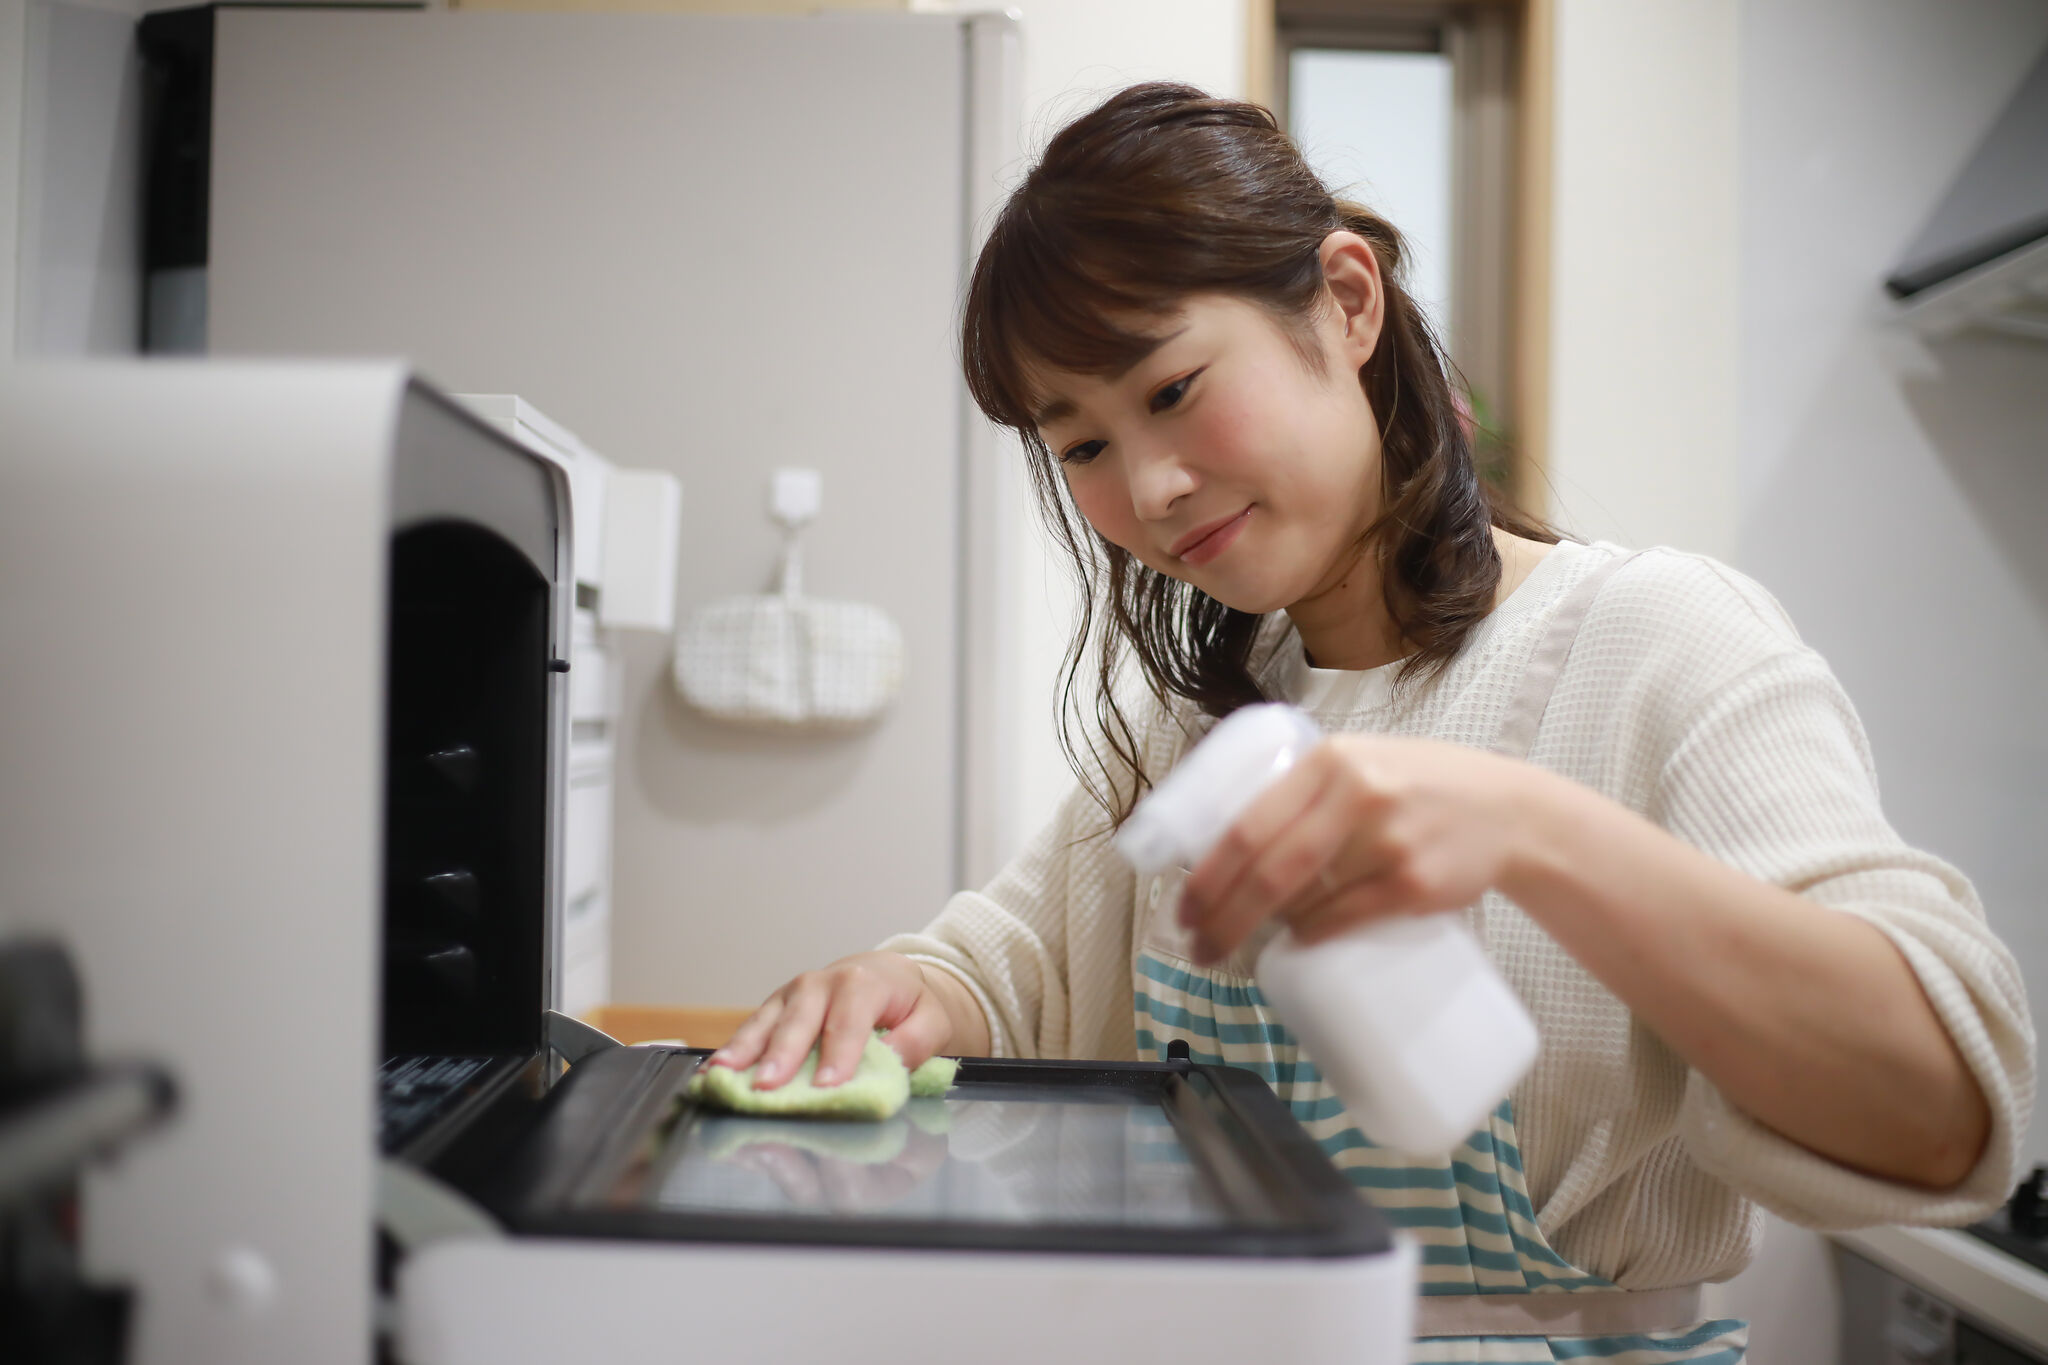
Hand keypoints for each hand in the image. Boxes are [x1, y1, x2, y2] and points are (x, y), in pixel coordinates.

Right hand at [708, 951, 954, 1089]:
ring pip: (766, 1022)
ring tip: (723, 1077)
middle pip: (799, 1019)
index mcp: (863, 983)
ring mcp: (791, 995)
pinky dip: (732, 1052)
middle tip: (768, 1087)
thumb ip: (917, 1041)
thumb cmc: (907, 1002)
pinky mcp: (774, 1009)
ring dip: (743, 1052)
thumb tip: (892, 1062)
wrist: (884, 974)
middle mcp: (821, 984)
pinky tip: (713, 1074)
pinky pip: (750, 1030)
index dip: (839, 1053)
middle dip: (783, 1054)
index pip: (850, 1021)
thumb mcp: (931, 1019)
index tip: (829, 1085)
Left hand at [1177, 734, 1531, 964]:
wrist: (1507, 810)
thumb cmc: (1419, 787)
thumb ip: (1303, 790)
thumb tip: (1226, 843)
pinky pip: (1346, 920)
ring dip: (1265, 928)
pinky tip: (1299, 943)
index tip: (1183, 908)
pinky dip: (1313, 936)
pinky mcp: (1416, 883)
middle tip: (1198, 948)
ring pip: (1304, 899)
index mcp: (1329, 760)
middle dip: (1221, 918)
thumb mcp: (1360, 763)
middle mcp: (1357, 795)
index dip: (1207, 875)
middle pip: (1267, 870)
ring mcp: (1389, 841)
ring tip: (1242, 944)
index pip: (1248, 823)